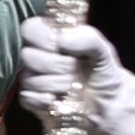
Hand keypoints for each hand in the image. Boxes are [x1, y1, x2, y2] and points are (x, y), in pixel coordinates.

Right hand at [17, 13, 134, 134]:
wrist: (108, 105)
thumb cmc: (102, 73)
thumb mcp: (103, 50)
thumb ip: (86, 37)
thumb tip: (61, 40)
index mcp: (49, 39)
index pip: (29, 29)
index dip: (43, 37)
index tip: (61, 46)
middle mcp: (36, 57)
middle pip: (27, 55)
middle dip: (57, 64)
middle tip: (73, 68)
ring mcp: (30, 78)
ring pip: (29, 78)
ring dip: (58, 83)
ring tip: (73, 85)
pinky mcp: (29, 100)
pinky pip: (28, 97)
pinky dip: (48, 99)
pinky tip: (60, 99)